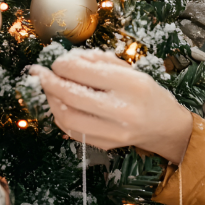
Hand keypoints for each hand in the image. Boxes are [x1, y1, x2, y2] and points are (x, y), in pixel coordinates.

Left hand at [30, 50, 193, 163]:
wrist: (165, 126)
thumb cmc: (147, 93)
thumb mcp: (130, 70)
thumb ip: (100, 62)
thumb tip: (69, 59)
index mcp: (131, 85)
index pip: (85, 72)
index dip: (63, 66)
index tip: (56, 62)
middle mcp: (123, 110)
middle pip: (71, 96)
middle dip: (49, 83)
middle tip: (40, 74)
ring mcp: (114, 132)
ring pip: (67, 117)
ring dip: (51, 101)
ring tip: (48, 89)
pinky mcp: (106, 145)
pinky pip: (72, 132)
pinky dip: (60, 117)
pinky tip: (59, 105)